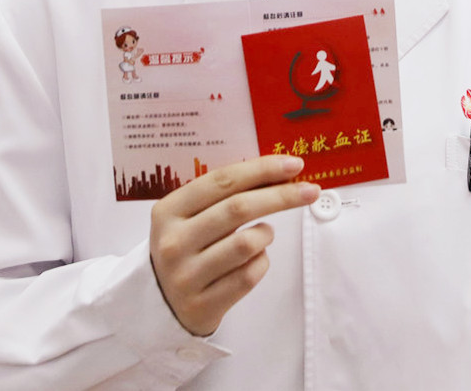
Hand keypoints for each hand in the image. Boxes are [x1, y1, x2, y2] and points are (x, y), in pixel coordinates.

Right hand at [149, 154, 318, 335]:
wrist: (160, 303)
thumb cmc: (186, 247)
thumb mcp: (188, 216)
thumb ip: (222, 194)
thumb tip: (278, 172)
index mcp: (168, 211)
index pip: (222, 181)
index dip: (261, 169)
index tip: (293, 165)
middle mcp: (174, 242)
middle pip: (239, 209)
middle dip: (281, 196)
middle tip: (310, 191)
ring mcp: (186, 276)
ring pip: (247, 244)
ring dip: (266, 234)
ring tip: (263, 234)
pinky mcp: (202, 305)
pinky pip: (248, 276)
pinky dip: (261, 262)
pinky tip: (254, 259)